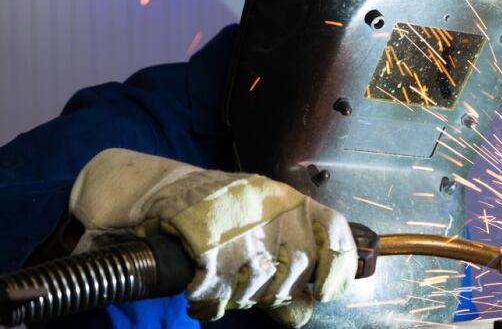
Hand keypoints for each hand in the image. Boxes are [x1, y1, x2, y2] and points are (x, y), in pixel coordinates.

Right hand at [69, 148, 356, 326]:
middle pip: (296, 270)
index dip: (337, 266)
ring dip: (238, 296)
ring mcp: (239, 222)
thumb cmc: (218, 213)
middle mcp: (270, 207)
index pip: (333, 230)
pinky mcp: (207, 239)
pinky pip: (218, 289)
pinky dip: (209, 300)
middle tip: (251, 290)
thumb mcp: (262, 225)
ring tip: (222, 286)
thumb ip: (285, 264)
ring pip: (257, 283)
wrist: (163, 189)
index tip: (326, 291)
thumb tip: (304, 313)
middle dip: (277, 292)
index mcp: (289, 200)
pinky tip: (201, 294)